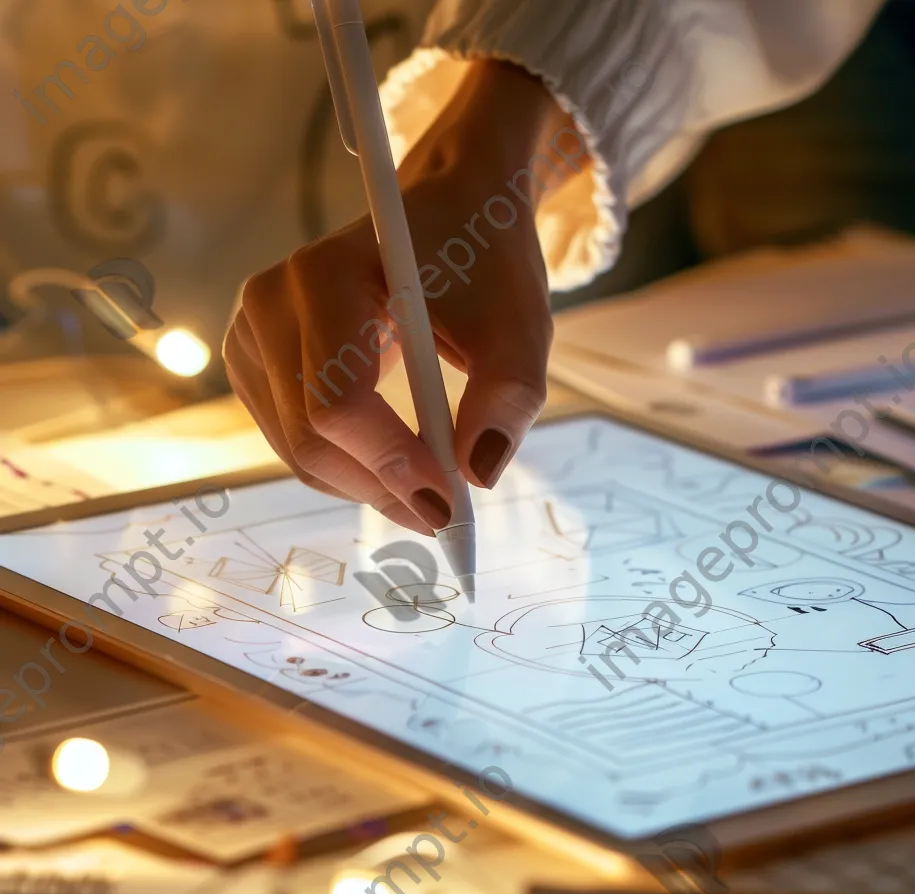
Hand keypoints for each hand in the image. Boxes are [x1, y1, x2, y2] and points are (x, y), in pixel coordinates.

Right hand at [224, 60, 573, 533]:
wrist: (447, 213)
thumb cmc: (484, 262)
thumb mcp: (519, 324)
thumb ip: (508, 396)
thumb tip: (477, 476)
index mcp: (326, 275)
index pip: (338, 399)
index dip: (392, 463)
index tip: (452, 500)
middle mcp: (270, 303)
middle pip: (310, 437)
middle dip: (382, 489)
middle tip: (446, 517)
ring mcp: (253, 334)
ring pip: (298, 452)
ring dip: (365, 488)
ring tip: (429, 497)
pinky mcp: (256, 362)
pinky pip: (293, 442)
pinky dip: (346, 470)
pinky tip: (394, 472)